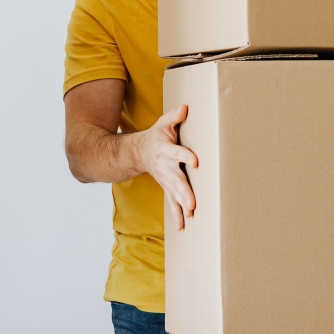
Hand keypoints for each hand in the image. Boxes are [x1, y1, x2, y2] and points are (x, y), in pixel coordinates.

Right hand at [137, 105, 197, 230]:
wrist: (138, 153)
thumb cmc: (156, 137)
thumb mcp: (163, 124)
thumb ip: (174, 117)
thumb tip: (185, 108)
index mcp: (165, 150)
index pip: (177, 152)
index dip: (185, 156)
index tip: (196, 161)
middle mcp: (165, 167)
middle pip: (176, 180)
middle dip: (184, 192)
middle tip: (192, 203)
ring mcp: (165, 179)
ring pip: (174, 194)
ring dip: (181, 205)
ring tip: (190, 215)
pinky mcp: (167, 187)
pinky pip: (172, 202)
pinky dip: (177, 215)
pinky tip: (183, 226)